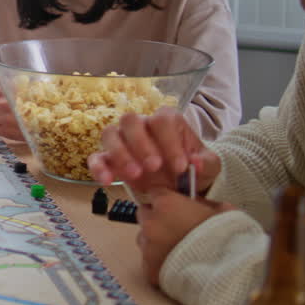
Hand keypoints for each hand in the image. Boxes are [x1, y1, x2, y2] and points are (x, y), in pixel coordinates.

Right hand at [87, 108, 219, 193]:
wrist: (179, 183)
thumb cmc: (192, 168)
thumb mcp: (208, 166)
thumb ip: (205, 163)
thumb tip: (195, 163)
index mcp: (166, 121)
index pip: (162, 121)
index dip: (170, 142)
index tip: (181, 167)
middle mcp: (141, 125)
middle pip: (130, 121)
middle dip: (141, 144)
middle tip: (154, 167)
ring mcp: (122, 140)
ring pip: (110, 134)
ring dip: (120, 154)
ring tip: (135, 175)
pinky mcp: (109, 158)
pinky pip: (96, 157)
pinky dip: (98, 168)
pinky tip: (107, 181)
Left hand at [136, 188, 234, 284]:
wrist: (228, 273)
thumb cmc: (227, 237)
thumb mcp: (221, 210)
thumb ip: (202, 203)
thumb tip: (195, 203)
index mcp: (166, 204)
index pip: (154, 193)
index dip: (164, 201)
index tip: (173, 207)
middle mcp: (151, 223)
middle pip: (144, 215)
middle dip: (156, 220)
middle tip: (175, 230)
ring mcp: (147, 248)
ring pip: (143, 239)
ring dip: (154, 242)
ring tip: (176, 251)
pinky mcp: (149, 270)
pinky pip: (148, 262)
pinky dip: (158, 263)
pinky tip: (176, 267)